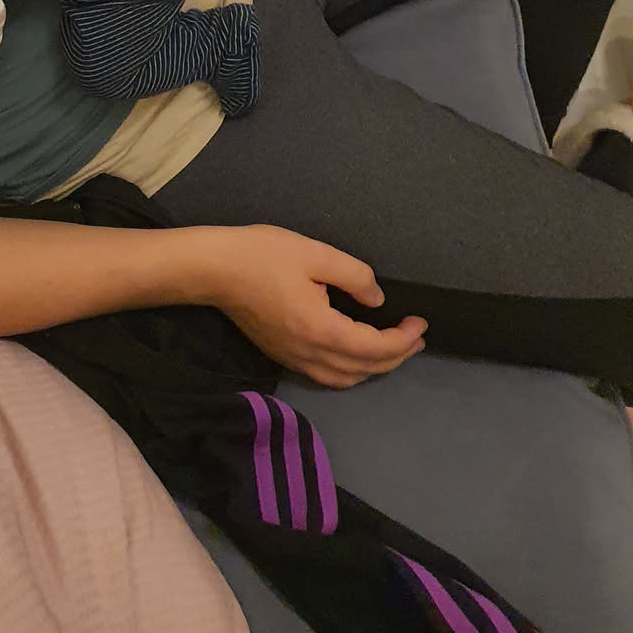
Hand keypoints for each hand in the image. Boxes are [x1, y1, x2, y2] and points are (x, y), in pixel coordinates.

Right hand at [199, 226, 426, 387]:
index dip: (403, 339)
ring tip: (392, 347)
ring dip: (374, 367)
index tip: (420, 323)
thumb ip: (354, 276)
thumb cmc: (262, 255)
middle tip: (415, 336)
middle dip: (396, 356)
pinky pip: (327, 375)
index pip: (374, 348)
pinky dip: (351, 370)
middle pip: (364, 370)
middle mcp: (309, 353)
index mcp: (321, 329)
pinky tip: (355, 353)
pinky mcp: (281, 355)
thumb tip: (376, 300)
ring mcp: (293, 358)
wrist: (213, 269)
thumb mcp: (315, 253)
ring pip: (345, 379)